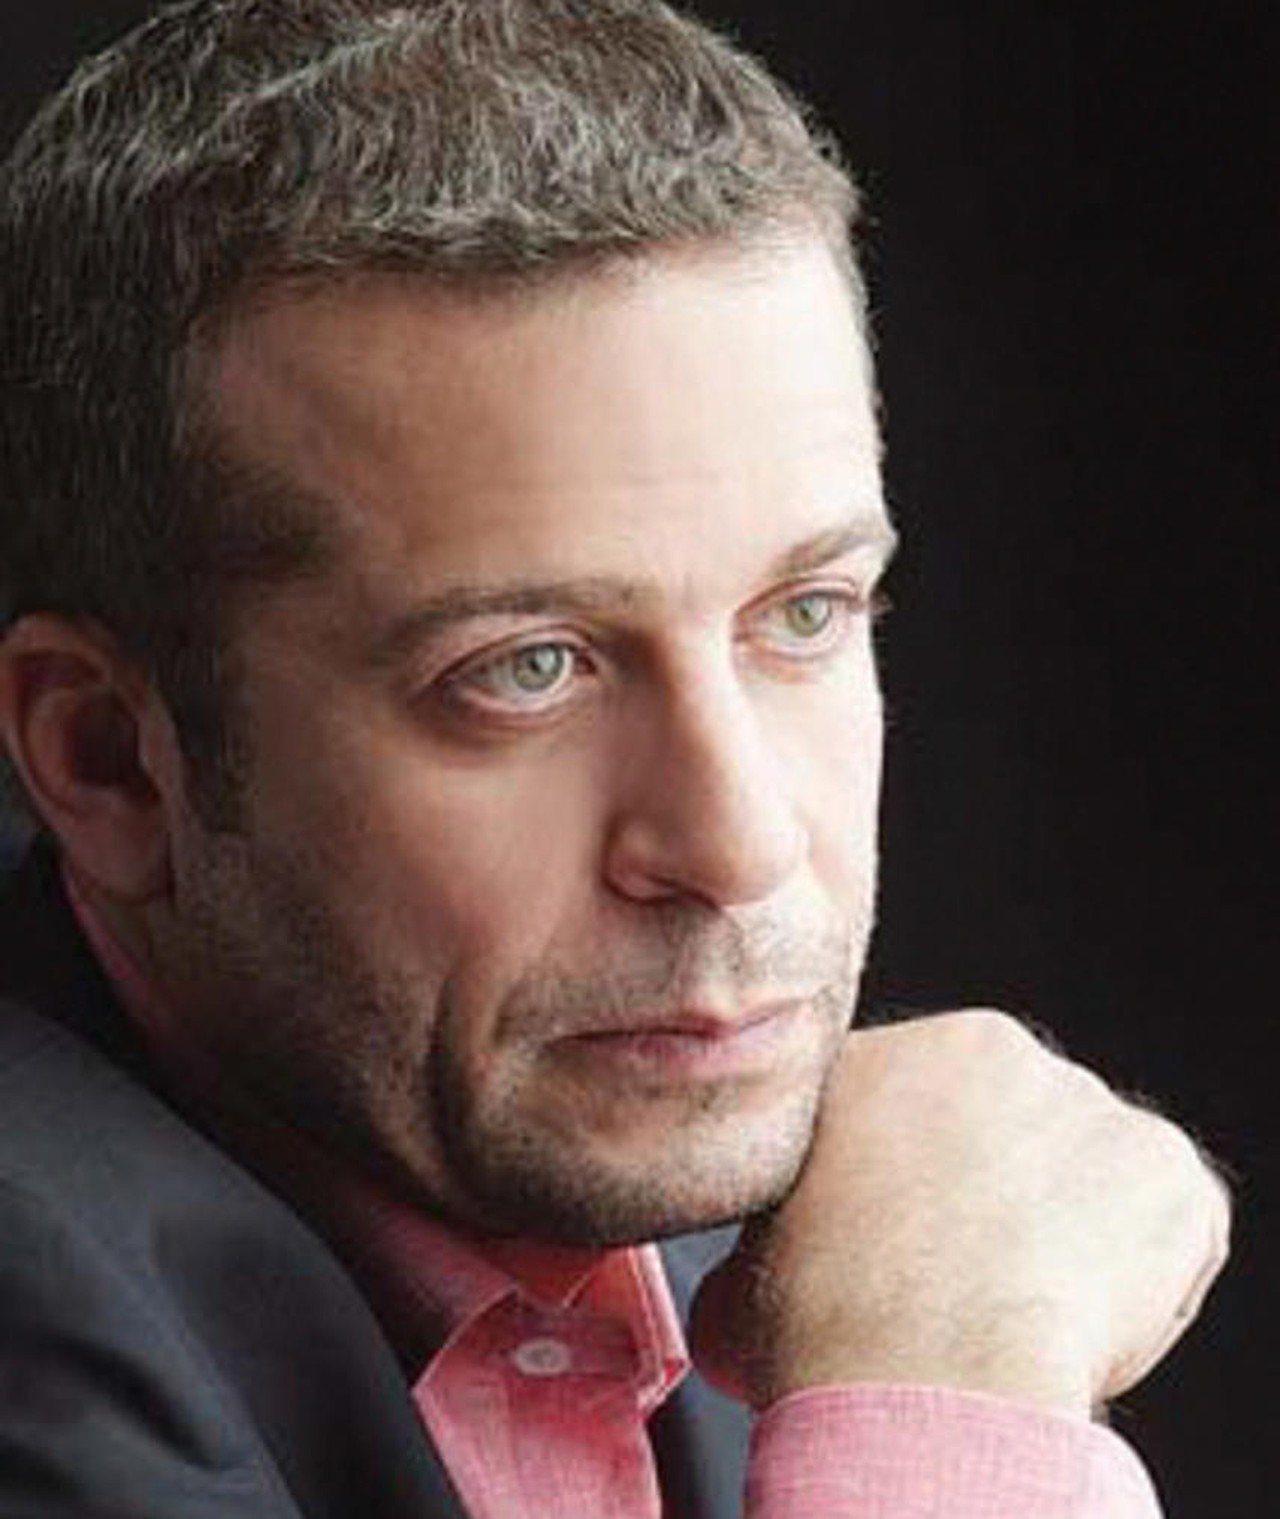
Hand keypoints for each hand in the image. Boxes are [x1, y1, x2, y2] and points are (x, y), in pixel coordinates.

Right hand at [689, 1010, 1229, 1418]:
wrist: (918, 1367)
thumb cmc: (820, 1317)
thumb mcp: (736, 1272)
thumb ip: (763, 1250)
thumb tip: (753, 1287)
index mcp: (880, 1055)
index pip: (914, 1109)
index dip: (913, 1184)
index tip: (904, 1244)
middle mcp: (990, 1050)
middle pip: (1007, 1125)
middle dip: (997, 1191)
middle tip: (967, 1280)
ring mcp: (1088, 1101)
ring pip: (1089, 1170)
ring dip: (1070, 1231)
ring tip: (1025, 1310)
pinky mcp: (1169, 1168)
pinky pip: (1166, 1224)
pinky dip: (1144, 1279)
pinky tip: (1085, 1321)